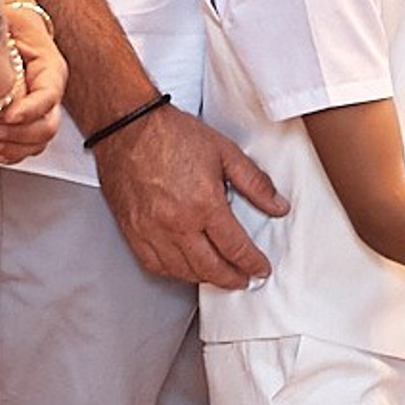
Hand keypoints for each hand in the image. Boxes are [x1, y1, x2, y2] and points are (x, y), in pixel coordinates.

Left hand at [0, 7, 66, 163]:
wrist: (7, 29)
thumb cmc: (9, 24)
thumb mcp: (6, 24)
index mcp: (50, 69)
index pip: (49, 95)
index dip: (30, 110)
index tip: (8, 116)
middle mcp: (48, 93)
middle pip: (47, 125)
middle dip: (20, 135)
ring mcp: (38, 110)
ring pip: (38, 141)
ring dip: (14, 148)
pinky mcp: (23, 121)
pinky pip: (25, 145)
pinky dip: (10, 152)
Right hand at [91, 99, 287, 288]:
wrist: (127, 126)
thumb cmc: (171, 134)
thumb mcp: (224, 152)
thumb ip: (255, 183)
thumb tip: (278, 206)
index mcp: (204, 204)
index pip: (235, 248)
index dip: (252, 263)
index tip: (260, 268)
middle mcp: (177, 224)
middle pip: (210, 268)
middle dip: (232, 278)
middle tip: (243, 278)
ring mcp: (151, 231)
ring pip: (182, 271)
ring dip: (204, 278)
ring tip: (218, 274)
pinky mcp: (131, 231)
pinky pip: (154, 265)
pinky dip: (173, 272)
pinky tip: (184, 268)